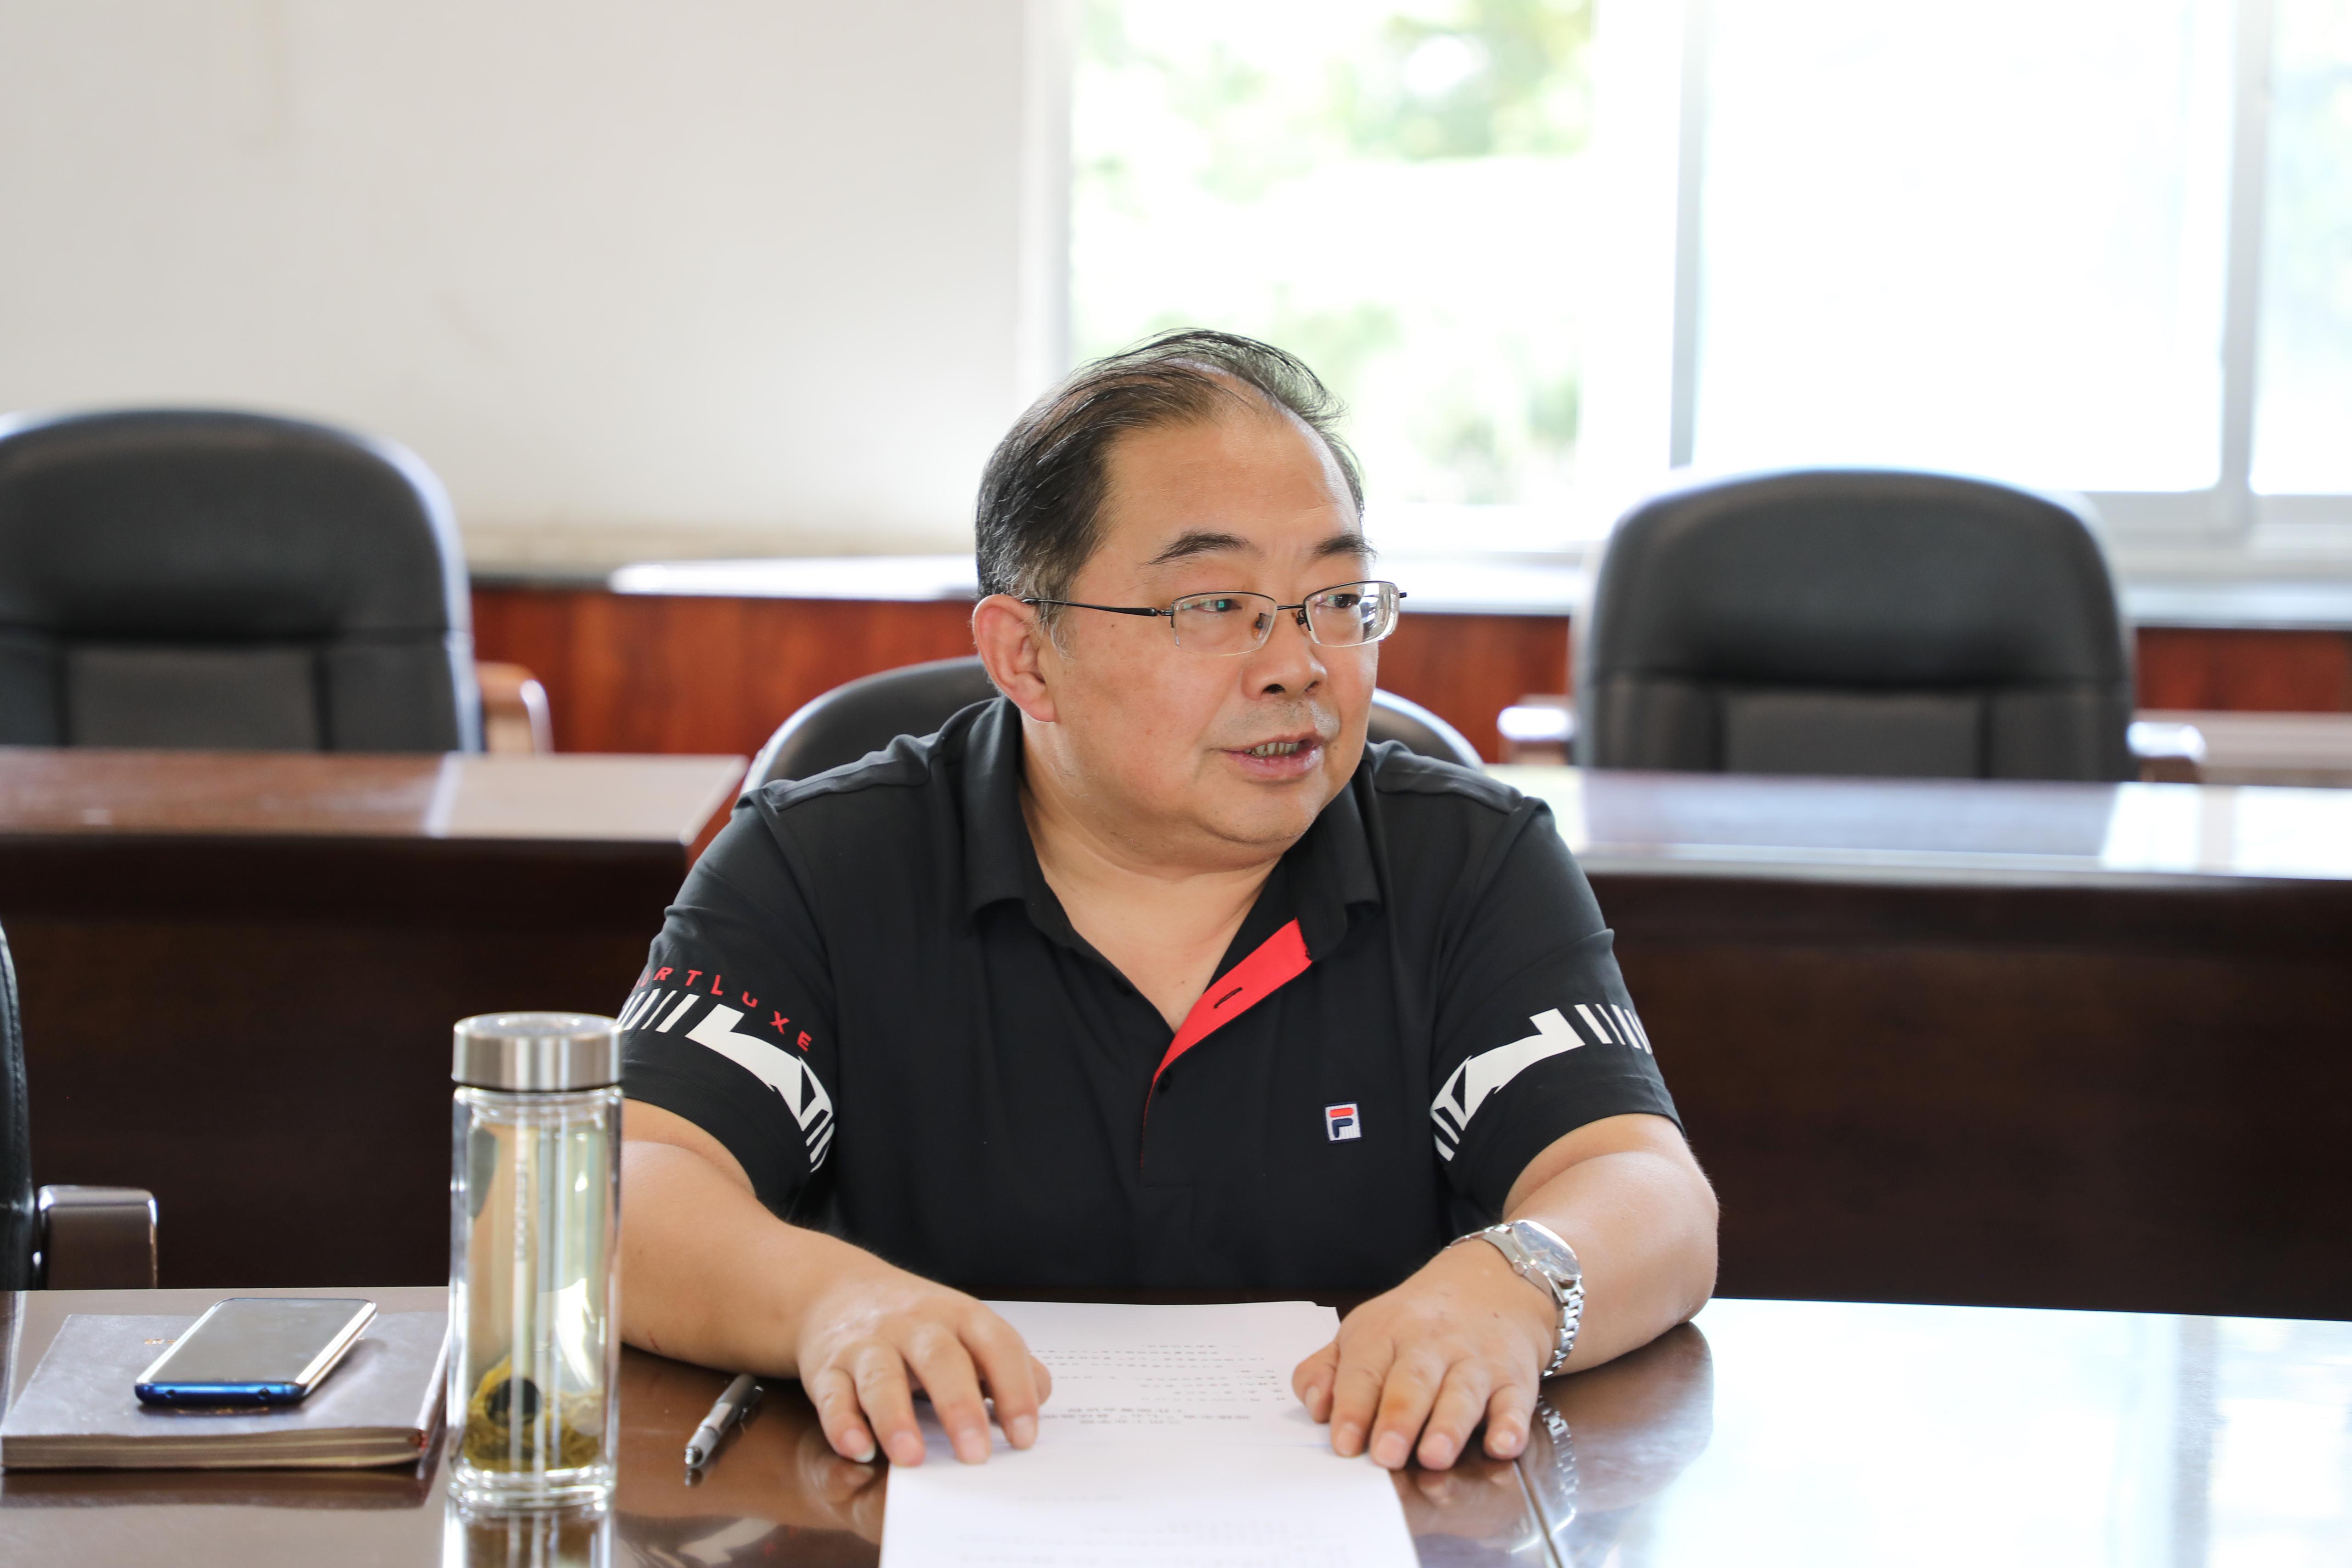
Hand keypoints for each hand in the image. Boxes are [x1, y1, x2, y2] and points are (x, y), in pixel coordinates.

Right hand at [794, 1258, 1052, 1467]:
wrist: (837, 1291)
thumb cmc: (918, 1323)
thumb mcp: (967, 1329)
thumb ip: (1006, 1361)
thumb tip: (1041, 1395)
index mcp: (959, 1316)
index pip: (996, 1346)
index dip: (1014, 1390)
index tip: (1024, 1436)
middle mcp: (914, 1324)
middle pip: (940, 1359)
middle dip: (960, 1407)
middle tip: (976, 1456)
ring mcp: (868, 1343)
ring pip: (881, 1377)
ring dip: (896, 1418)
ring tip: (912, 1458)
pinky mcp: (827, 1366)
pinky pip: (833, 1394)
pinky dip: (843, 1423)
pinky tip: (857, 1449)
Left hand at [1292, 1239, 1553, 1469]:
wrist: (1490, 1284)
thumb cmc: (1414, 1325)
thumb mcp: (1363, 1334)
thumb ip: (1326, 1371)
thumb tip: (1316, 1408)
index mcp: (1385, 1333)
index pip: (1363, 1370)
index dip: (1352, 1407)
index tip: (1344, 1444)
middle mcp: (1431, 1345)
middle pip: (1412, 1381)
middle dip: (1399, 1419)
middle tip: (1386, 1454)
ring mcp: (1475, 1360)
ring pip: (1462, 1393)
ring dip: (1448, 1425)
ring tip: (1434, 1455)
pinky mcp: (1514, 1378)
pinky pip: (1515, 1402)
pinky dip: (1510, 1424)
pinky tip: (1502, 1443)